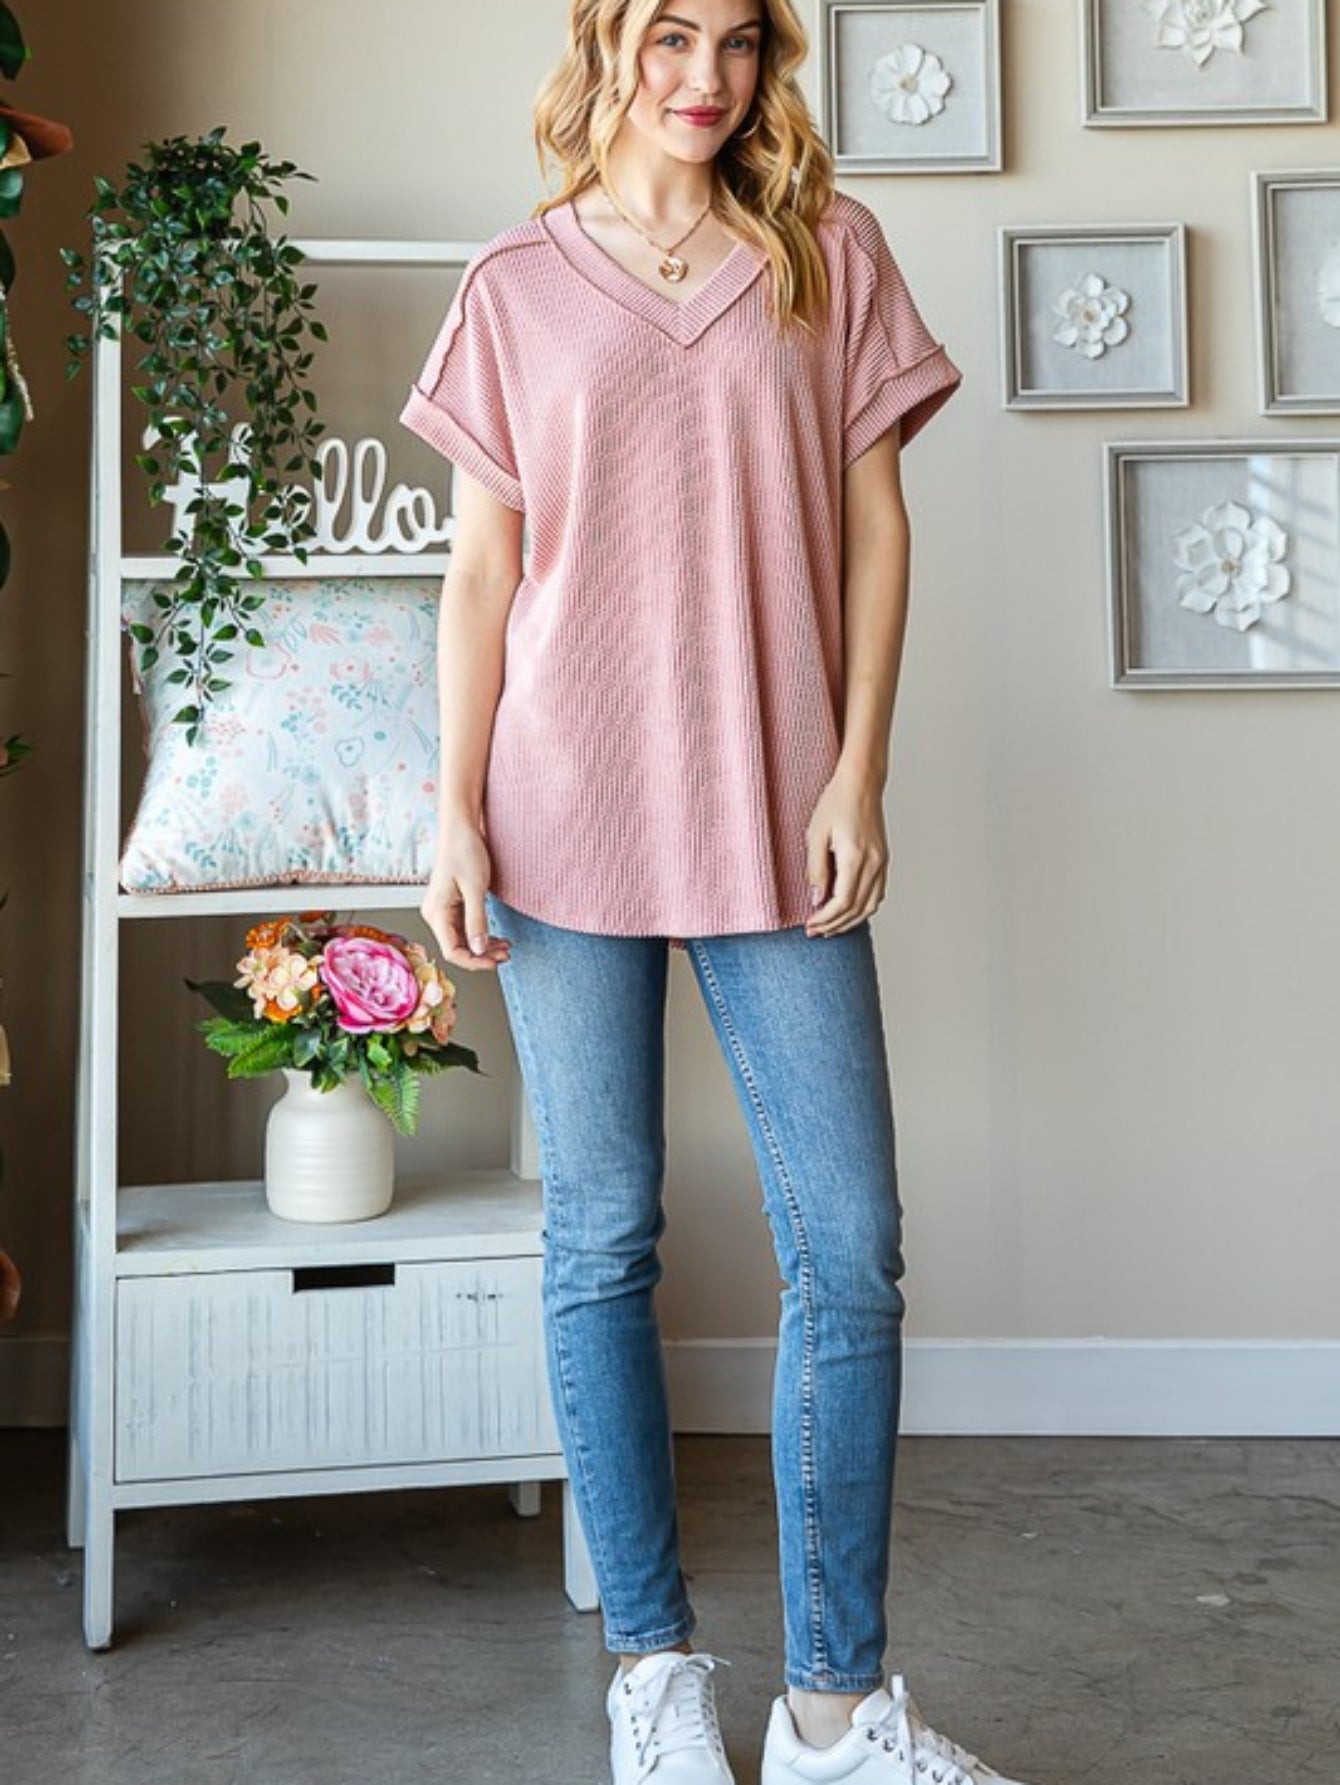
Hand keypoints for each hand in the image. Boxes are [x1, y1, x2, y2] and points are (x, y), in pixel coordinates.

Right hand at [420, 815, 512, 971]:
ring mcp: (441, 910)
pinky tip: (496, 937)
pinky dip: (480, 935)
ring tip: (505, 947)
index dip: (474, 961)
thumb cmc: (464, 851)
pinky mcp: (450, 905)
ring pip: (462, 939)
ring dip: (483, 946)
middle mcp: (434, 914)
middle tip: (506, 955)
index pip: (452, 951)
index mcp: (436, 912)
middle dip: (482, 954)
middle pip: (457, 947)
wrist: (460, 829)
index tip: (494, 962)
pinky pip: (463, 928)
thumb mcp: (475, 888)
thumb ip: (476, 921)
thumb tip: (479, 949)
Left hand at [804, 763, 888, 937]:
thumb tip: (816, 899)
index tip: (809, 925)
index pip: (842, 902)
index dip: (825, 919)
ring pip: (870, 906)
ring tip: (829, 927)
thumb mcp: (815, 834)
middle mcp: (874, 864)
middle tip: (815, 932)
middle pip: (856, 909)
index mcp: (856, 857)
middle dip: (835, 925)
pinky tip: (847, 911)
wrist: (861, 783)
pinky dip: (862, 909)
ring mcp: (882, 863)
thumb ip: (816, 870)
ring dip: (849, 921)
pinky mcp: (883, 861)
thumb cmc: (837, 802)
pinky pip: (877, 894)